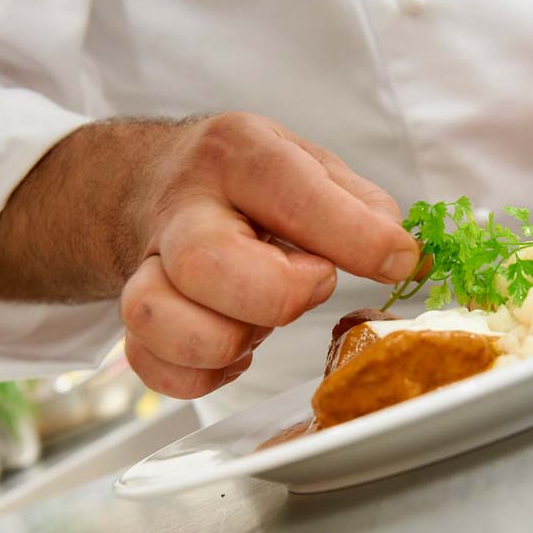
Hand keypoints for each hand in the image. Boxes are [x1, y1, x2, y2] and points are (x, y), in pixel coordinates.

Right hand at [0, 112, 419, 398]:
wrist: (153, 181)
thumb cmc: (244, 181)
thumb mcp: (308, 163)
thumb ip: (361, 206)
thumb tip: (398, 257)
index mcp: (237, 157)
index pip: (291, 194)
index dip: (355, 238)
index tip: (396, 259)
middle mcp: (183, 209)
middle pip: (207, 264)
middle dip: (279, 294)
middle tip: (313, 282)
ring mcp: (147, 266)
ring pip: (159, 320)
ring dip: (229, 340)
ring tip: (261, 320)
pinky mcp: (134, 320)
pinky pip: (156, 368)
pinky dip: (203, 375)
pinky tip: (234, 350)